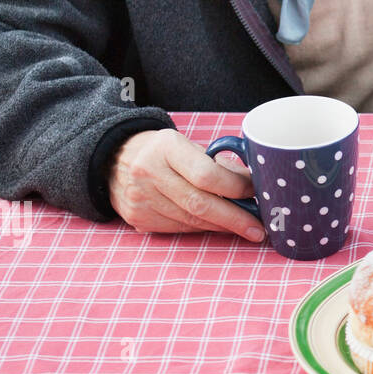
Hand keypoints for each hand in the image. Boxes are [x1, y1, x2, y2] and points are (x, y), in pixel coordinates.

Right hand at [108, 130, 263, 242]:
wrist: (114, 160)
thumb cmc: (162, 151)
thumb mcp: (188, 145)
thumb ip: (218, 164)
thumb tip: (253, 184)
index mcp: (166, 147)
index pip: (206, 174)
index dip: (235, 188)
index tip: (256, 193)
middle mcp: (149, 172)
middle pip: (200, 203)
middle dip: (234, 218)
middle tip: (258, 228)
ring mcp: (140, 198)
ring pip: (191, 220)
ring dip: (221, 226)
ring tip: (244, 228)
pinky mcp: (138, 218)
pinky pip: (179, 228)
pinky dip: (202, 228)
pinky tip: (216, 225)